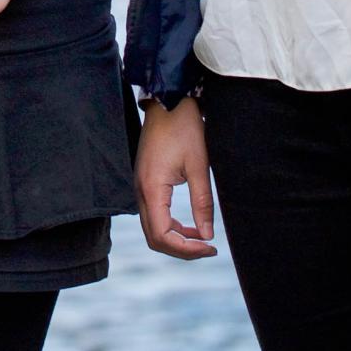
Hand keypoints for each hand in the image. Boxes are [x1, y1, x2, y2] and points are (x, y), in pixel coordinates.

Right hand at [136, 98, 216, 259]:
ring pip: (152, 228)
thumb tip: (207, 235)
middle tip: (208, 248)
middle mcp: (140, 190)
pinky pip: (153, 215)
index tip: (210, 248)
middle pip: (154, 237)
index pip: (162, 235)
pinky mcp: (145, 182)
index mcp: (152, 188)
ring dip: (175, 239)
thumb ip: (202, 202)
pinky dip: (170, 227)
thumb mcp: (199, 165)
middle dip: (181, 249)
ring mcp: (140, 186)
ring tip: (202, 240)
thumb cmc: (185, 128)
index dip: (186, 249)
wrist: (168, 101)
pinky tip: (189, 226)